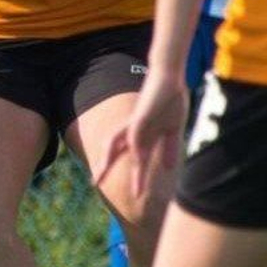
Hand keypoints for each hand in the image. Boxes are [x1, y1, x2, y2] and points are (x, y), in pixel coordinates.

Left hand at [95, 71, 187, 197]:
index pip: (129, 155)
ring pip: (118, 144)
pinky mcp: (140, 115)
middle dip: (104, 167)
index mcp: (142, 133)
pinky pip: (133, 135)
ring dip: (111, 159)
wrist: (170, 75)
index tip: (130, 192)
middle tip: (94, 184)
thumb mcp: (173, 129)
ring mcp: (136, 122)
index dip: (126, 171)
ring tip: (106, 175)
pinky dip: (133, 148)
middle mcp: (135, 129)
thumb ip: (170, 148)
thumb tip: (169, 169)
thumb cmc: (171, 98)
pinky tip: (137, 160)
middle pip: (114, 150)